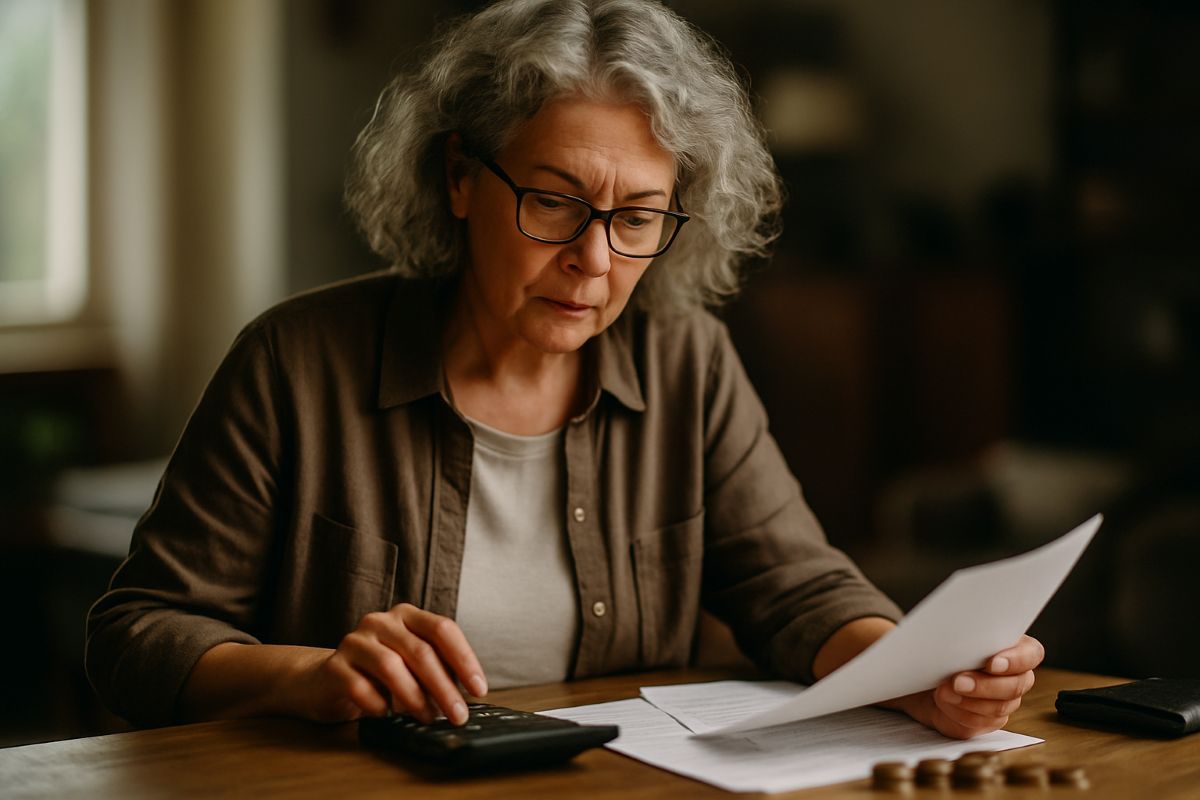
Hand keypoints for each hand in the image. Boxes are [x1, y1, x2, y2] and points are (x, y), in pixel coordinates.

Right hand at [298, 603, 487, 725]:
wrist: (325, 680)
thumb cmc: (379, 673)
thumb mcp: (411, 664)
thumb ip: (436, 669)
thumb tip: (466, 696)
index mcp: (407, 615)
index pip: (442, 629)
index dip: (464, 660)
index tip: (479, 689)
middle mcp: (380, 621)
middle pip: (420, 651)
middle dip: (444, 687)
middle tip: (458, 715)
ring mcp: (355, 641)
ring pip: (391, 667)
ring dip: (414, 698)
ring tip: (428, 718)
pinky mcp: (334, 666)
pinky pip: (360, 687)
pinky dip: (379, 704)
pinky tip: (387, 714)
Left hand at [888, 635, 1044, 738]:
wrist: (926, 677)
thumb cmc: (943, 651)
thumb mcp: (952, 638)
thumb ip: (965, 638)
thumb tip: (960, 641)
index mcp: (1014, 648)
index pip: (1032, 654)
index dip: (1016, 660)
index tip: (991, 663)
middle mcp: (1015, 676)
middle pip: (1016, 685)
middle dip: (984, 684)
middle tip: (958, 681)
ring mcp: (1004, 700)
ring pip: (999, 706)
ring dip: (969, 700)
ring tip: (944, 691)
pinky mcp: (988, 720)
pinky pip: (981, 721)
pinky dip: (959, 712)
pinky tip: (945, 701)